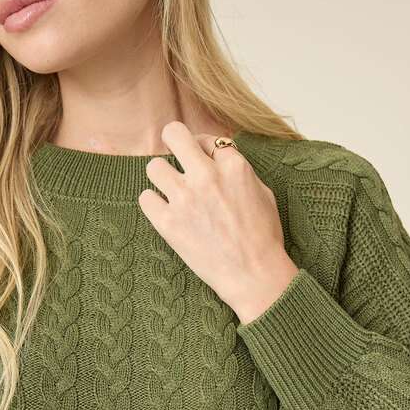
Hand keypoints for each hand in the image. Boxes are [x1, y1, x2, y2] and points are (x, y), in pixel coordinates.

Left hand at [139, 121, 299, 324]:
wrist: (254, 275)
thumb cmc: (264, 238)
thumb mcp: (264, 195)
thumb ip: (241, 172)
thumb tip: (223, 161)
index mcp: (234, 167)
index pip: (207, 139)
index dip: (204, 149)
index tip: (203, 161)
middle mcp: (206, 176)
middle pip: (173, 134)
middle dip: (174, 143)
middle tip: (176, 158)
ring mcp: (185, 199)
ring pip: (154, 166)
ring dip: (162, 178)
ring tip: (172, 192)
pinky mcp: (168, 223)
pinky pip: (145, 198)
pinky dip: (153, 204)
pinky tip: (165, 213)